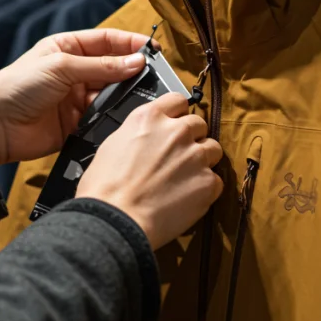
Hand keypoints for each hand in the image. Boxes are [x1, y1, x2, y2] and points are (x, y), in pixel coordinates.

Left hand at [0, 29, 152, 166]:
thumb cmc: (18, 86)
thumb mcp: (61, 67)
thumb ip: (101, 66)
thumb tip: (136, 62)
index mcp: (67, 48)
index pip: (106, 41)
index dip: (130, 43)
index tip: (153, 49)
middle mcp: (74, 72)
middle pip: (112, 67)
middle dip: (132, 71)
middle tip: (155, 76)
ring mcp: (76, 98)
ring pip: (111, 93)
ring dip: (125, 95)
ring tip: (143, 96)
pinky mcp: (77, 123)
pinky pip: (103, 118)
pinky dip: (114, 116)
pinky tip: (125, 116)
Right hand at [76, 94, 223, 249]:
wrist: (116, 219)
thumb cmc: (105, 188)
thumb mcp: (113, 145)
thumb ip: (139, 135)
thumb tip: (147, 140)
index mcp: (150, 117)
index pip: (177, 100)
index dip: (178, 114)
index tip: (176, 123)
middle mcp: (176, 131)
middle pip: (198, 125)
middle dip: (191, 139)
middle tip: (179, 157)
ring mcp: (195, 156)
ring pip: (213, 150)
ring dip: (203, 161)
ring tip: (186, 179)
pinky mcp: (207, 182)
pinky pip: (216, 180)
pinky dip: (205, 189)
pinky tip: (188, 198)